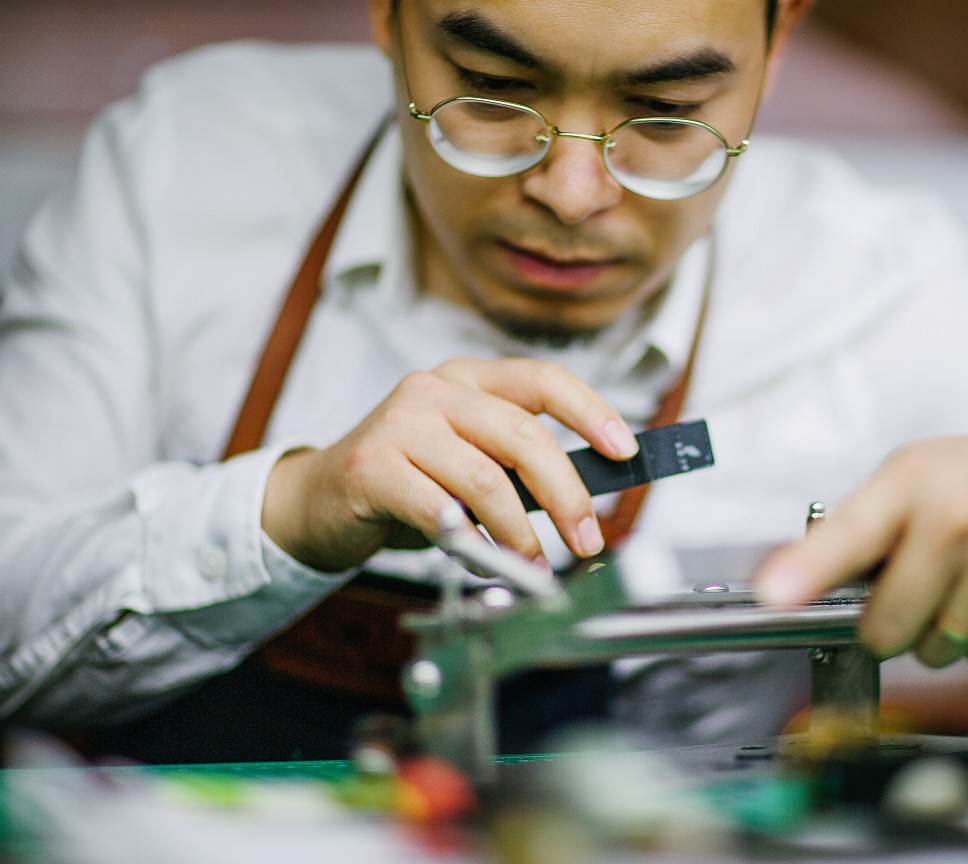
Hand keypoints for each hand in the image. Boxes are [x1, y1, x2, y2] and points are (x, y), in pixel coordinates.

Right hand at [260, 358, 637, 571]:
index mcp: (468, 380)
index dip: (591, 412)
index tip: (625, 449)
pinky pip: (438, 509)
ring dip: (519, 532)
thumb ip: (516, 469)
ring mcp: (400, 424)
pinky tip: (478, 558)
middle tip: (586, 539)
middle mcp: (434, 391)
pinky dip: (469, 541)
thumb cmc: (406, 486)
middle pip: (524, 435)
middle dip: (567, 495)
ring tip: (528, 564)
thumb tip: (587, 500)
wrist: (315, 502)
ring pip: (486, 478)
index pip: (543, 380)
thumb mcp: (468, 464)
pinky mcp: (370, 466)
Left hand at [753, 431, 967, 668]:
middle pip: (888, 629)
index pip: (848, 537)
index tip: (775, 596)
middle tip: (911, 592)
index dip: (807, 573)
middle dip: (889, 627)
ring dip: (940, 637)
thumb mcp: (906, 478)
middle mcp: (958, 520)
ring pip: (938, 652)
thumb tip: (786, 586)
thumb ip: (851, 531)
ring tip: (962, 586)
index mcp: (908, 485)